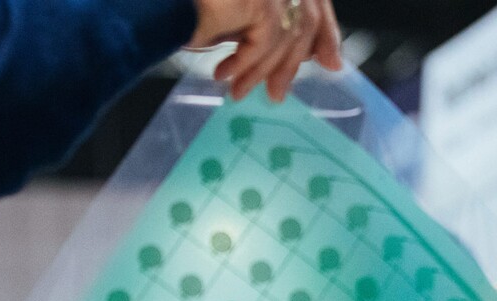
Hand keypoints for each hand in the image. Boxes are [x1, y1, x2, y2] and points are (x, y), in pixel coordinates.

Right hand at [190, 0, 343, 100]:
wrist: (164, 4)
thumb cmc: (194, 8)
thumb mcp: (245, 22)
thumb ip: (275, 33)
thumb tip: (311, 58)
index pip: (316, 4)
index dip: (327, 34)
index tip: (332, 63)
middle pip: (307, 20)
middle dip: (293, 63)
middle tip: (277, 94)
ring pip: (286, 36)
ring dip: (263, 71)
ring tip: (241, 92)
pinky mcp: (260, 0)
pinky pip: (264, 41)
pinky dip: (246, 64)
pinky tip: (226, 75)